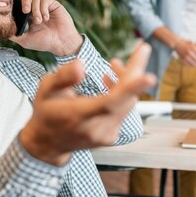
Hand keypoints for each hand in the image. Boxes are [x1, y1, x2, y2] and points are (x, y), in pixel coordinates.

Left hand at [10, 0, 82, 55]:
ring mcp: (46, 7)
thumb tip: (3, 32)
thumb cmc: (45, 43)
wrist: (61, 43)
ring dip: (35, 10)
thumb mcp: (25, 41)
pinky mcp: (53, 5)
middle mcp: (37, 10)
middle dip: (24, 2)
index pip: (21, 5)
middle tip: (25, 11)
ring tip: (39, 21)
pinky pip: (45, 1)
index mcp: (29, 17)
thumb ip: (14, 36)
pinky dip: (43, 9)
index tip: (17, 13)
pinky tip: (46, 18)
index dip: (17, 6)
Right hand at [19, 43, 156, 165]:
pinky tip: (109, 84)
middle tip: (130, 54)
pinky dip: (122, 95)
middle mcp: (98, 128)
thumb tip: (82, 65)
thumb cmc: (48, 112)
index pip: (111, 102)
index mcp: (81, 116)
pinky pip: (124, 110)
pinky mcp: (112, 135)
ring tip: (112, 67)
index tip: (149, 76)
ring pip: (128, 103)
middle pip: (126, 98)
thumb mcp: (46, 90)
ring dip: (126, 83)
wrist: (48, 142)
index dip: (132, 87)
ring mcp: (107, 134)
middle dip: (131, 74)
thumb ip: (63, 77)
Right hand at [174, 39, 195, 66]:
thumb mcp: (194, 43)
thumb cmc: (187, 44)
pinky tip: (193, 61)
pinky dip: (193, 64)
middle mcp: (189, 53)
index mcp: (193, 48)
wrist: (177, 44)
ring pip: (195, 64)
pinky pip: (190, 65)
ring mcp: (186, 57)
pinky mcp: (183, 60)